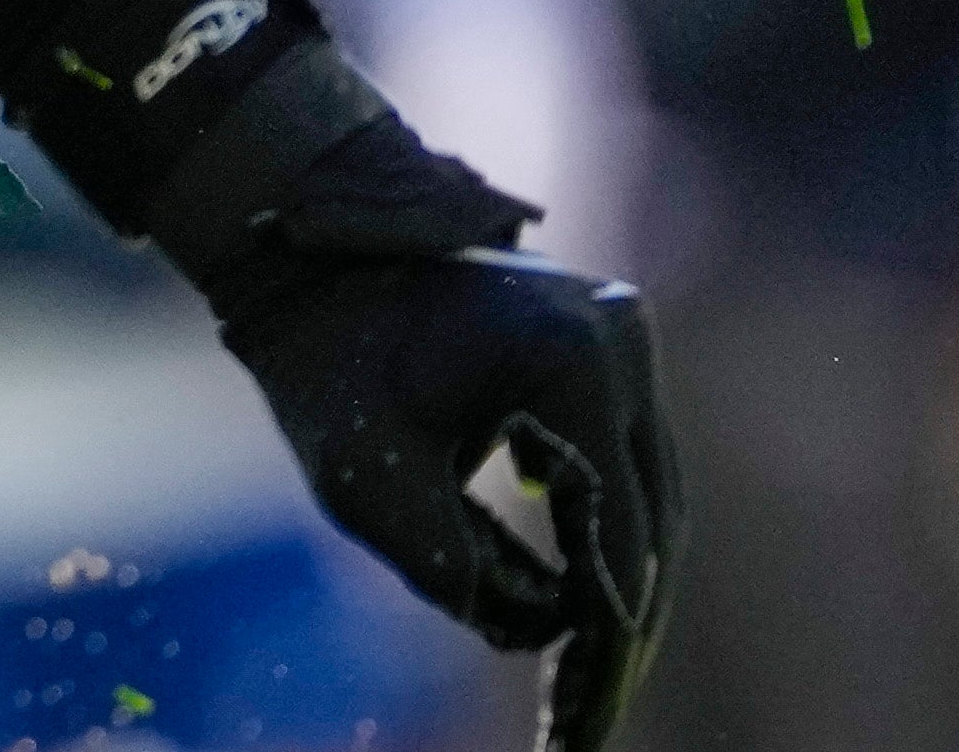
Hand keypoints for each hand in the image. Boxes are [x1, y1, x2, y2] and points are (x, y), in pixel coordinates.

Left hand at [200, 139, 677, 751]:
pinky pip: (627, 462)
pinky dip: (607, 536)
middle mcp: (622, 339)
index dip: (606, 636)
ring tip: (591, 684)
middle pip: (654, 520)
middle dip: (623, 628)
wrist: (305, 253)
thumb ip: (459, 572)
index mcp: (573, 362)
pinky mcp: (609, 349)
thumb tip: (544, 630)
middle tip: (590, 717)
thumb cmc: (324, 360)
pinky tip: (579, 612)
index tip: (584, 716)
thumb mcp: (371, 483)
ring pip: (651, 496)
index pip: (618, 533)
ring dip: (622, 588)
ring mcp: (624, 336)